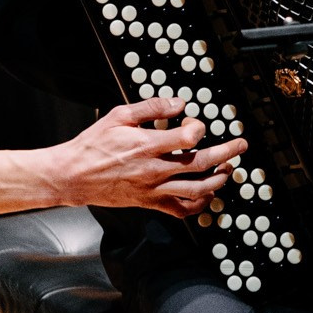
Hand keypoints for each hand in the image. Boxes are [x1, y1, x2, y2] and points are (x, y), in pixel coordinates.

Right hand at [48, 98, 245, 216]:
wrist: (72, 176)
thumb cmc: (93, 146)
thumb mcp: (119, 116)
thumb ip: (151, 107)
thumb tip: (178, 103)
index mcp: (147, 146)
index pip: (189, 138)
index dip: (199, 128)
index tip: (196, 124)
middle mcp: (154, 170)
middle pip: (201, 164)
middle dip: (227, 153)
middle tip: (240, 146)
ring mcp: (153, 190)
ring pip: (197, 190)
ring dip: (219, 179)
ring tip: (229, 170)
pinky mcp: (149, 203)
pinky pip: (181, 210)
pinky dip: (199, 205)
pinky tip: (208, 195)